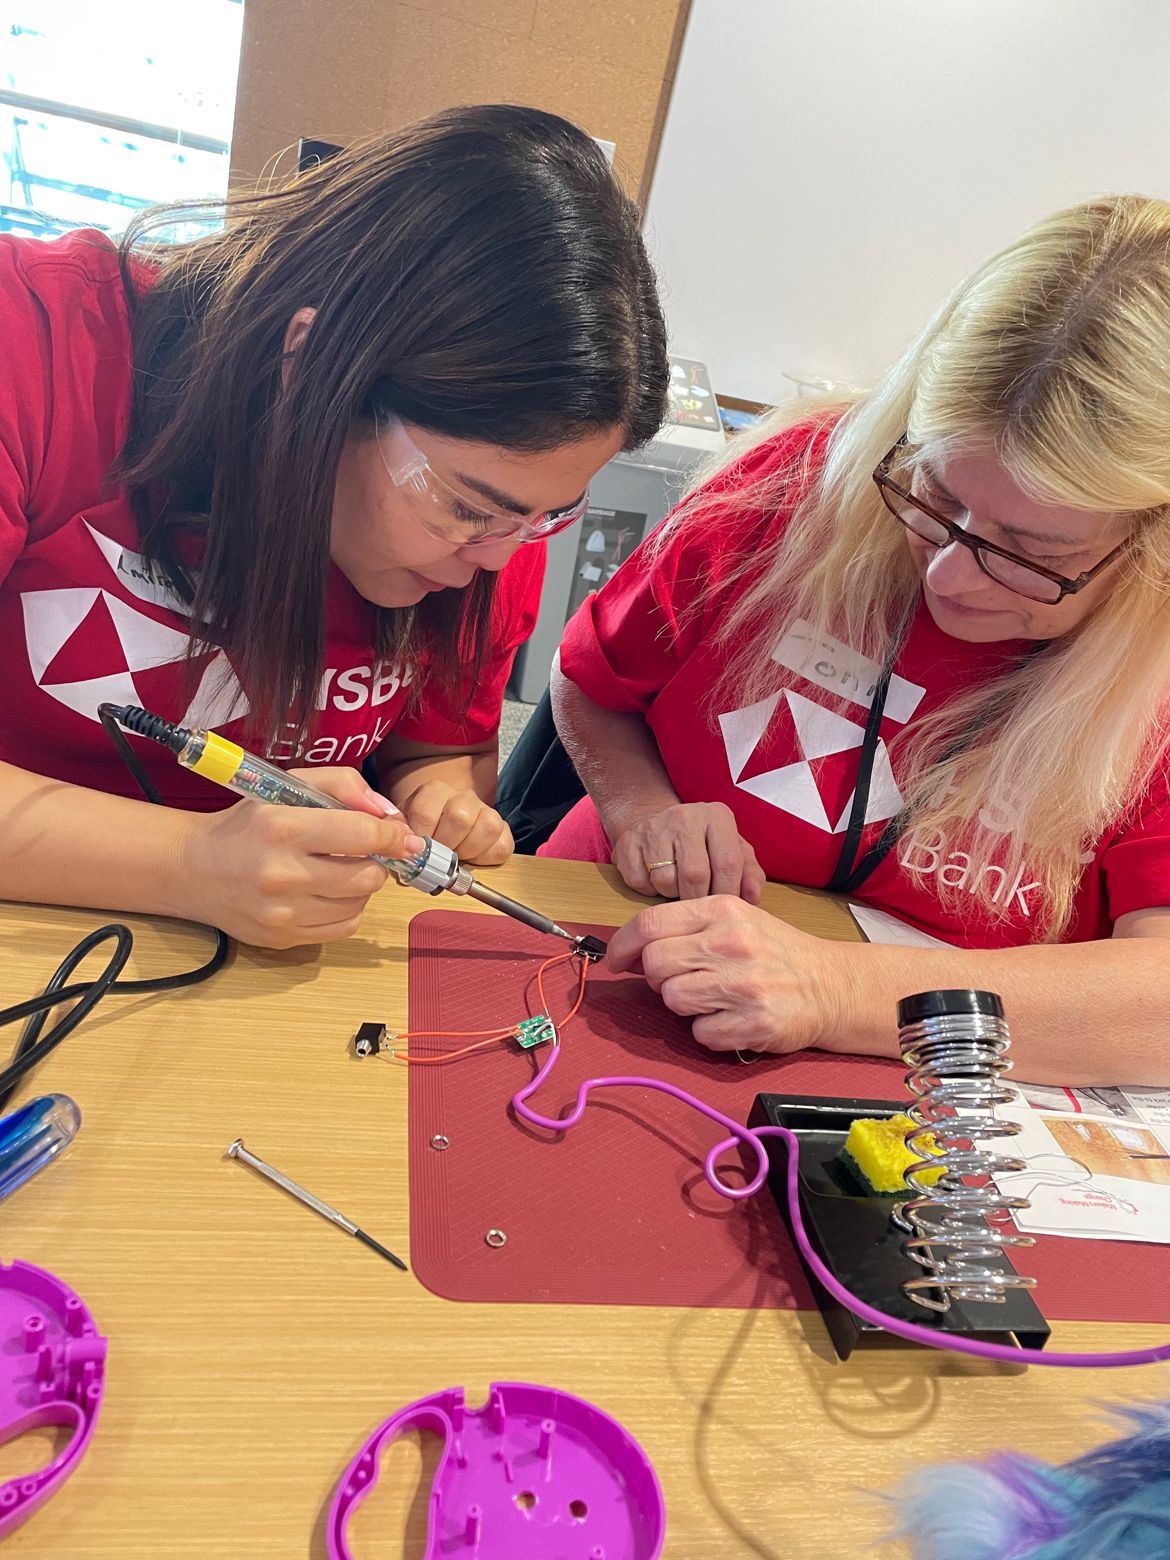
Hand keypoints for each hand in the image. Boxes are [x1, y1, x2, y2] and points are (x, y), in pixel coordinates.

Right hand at [181, 766, 426, 947]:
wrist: (193, 870)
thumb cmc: (247, 825)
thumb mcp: (287, 787)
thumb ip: (341, 785)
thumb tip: (387, 813)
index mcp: (283, 828)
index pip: (362, 835)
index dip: (393, 835)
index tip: (402, 835)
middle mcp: (282, 874)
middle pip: (367, 876)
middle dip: (376, 862)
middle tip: (365, 852)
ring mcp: (282, 912)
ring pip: (359, 905)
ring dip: (361, 887)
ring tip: (341, 871)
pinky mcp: (282, 938)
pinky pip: (343, 929)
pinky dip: (346, 910)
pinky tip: (329, 894)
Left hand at [395, 781, 512, 865]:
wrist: (442, 823)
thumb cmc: (422, 828)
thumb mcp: (404, 826)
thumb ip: (398, 831)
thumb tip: (399, 845)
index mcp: (435, 791)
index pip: (425, 812)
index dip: (420, 836)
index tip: (416, 849)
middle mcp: (463, 796)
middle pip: (460, 818)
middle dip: (446, 845)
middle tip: (438, 855)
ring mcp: (485, 811)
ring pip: (487, 827)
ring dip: (469, 850)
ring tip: (456, 856)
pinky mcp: (502, 829)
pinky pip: (502, 845)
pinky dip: (487, 858)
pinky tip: (472, 858)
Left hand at [606, 895, 842, 1053]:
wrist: (832, 985)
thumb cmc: (776, 951)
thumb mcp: (737, 919)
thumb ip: (687, 927)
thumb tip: (631, 951)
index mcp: (723, 911)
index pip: (650, 923)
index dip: (622, 945)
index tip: (616, 961)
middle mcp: (732, 943)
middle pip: (655, 964)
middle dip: (658, 977)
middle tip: (682, 980)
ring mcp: (743, 985)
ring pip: (673, 999)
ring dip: (685, 1005)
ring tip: (714, 997)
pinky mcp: (753, 1023)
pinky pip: (700, 1033)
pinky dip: (709, 1031)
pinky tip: (732, 1017)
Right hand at [610, 802, 765, 902]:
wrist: (655, 822)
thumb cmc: (701, 843)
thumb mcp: (731, 849)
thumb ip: (749, 872)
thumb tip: (752, 897)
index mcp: (717, 816)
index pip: (728, 862)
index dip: (728, 892)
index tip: (724, 907)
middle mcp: (685, 816)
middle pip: (695, 874)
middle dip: (698, 898)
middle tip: (699, 905)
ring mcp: (653, 827)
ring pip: (665, 880)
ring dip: (672, 894)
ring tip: (677, 887)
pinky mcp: (627, 842)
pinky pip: (640, 882)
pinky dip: (649, 890)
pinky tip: (656, 880)